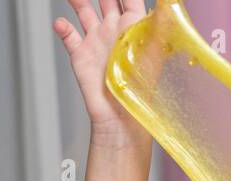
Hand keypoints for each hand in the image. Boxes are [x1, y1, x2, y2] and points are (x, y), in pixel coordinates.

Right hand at [54, 0, 150, 148]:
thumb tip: (170, 5)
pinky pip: (69, 36)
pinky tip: (60, 23)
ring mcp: (97, 42)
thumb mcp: (152, 52)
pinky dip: (62, 27)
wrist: (120, 118)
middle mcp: (113, 31)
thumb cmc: (140, 89)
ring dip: (77, 0)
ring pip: (84, 11)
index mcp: (132, 28)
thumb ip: (160, 25)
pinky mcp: (81, 55)